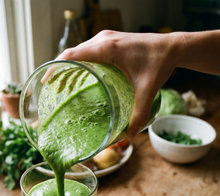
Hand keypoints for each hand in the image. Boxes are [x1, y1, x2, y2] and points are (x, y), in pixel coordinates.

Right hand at [57, 30, 176, 137]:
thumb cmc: (160, 62)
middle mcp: (103, 40)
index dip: (55, 67)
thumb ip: (139, 112)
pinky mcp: (111, 41)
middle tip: (53, 89)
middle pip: (72, 54)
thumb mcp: (148, 89)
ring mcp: (107, 38)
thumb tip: (130, 134)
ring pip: (80, 52)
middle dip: (60, 71)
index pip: (71, 55)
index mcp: (107, 49)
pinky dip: (81, 63)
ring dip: (70, 67)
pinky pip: (89, 51)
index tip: (46, 81)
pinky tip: (80, 77)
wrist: (173, 46)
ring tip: (62, 86)